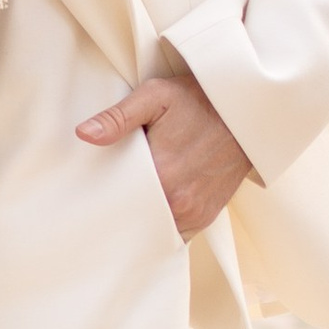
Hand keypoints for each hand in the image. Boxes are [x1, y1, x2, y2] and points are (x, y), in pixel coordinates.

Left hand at [77, 70, 253, 238]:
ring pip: (151, 229)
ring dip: (137, 221)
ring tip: (121, 207)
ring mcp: (193, 213)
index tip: (84, 194)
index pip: (115, 201)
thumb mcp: (155, 96)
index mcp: (161, 173)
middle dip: (115, 213)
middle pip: (131, 219)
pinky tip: (145, 213)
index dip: (99, 197)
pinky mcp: (204, 217)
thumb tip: (84, 134)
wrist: (244, 112)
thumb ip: (118, 117)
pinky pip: (173, 233)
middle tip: (97, 201)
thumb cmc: (197, 100)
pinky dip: (158, 226)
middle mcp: (178, 201)